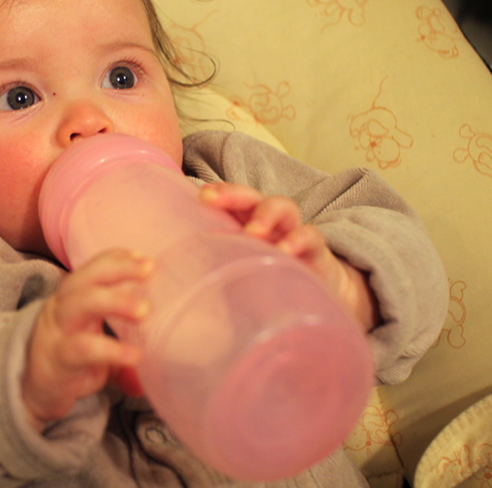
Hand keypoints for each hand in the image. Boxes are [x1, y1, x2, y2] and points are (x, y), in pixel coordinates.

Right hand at [22, 249, 151, 430]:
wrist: (31, 388)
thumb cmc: (70, 358)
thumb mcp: (97, 339)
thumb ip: (125, 338)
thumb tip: (166, 344)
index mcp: (73, 297)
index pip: (92, 268)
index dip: (116, 259)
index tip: (144, 258)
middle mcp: (63, 307)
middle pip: (85, 278)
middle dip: (117, 270)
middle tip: (148, 270)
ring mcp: (58, 330)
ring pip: (81, 304)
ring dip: (115, 301)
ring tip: (145, 311)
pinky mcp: (59, 358)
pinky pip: (83, 349)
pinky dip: (111, 350)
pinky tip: (134, 355)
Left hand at [200, 183, 379, 331]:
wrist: (316, 296)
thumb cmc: (268, 282)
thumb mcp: (238, 278)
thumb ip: (212, 276)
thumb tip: (175, 294)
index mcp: (244, 225)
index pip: (229, 202)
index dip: (216, 193)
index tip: (200, 196)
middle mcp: (267, 222)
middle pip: (251, 197)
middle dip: (232, 194)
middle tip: (213, 199)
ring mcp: (292, 232)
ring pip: (282, 207)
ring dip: (265, 215)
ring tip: (253, 232)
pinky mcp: (316, 250)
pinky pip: (310, 236)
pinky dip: (298, 239)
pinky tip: (286, 250)